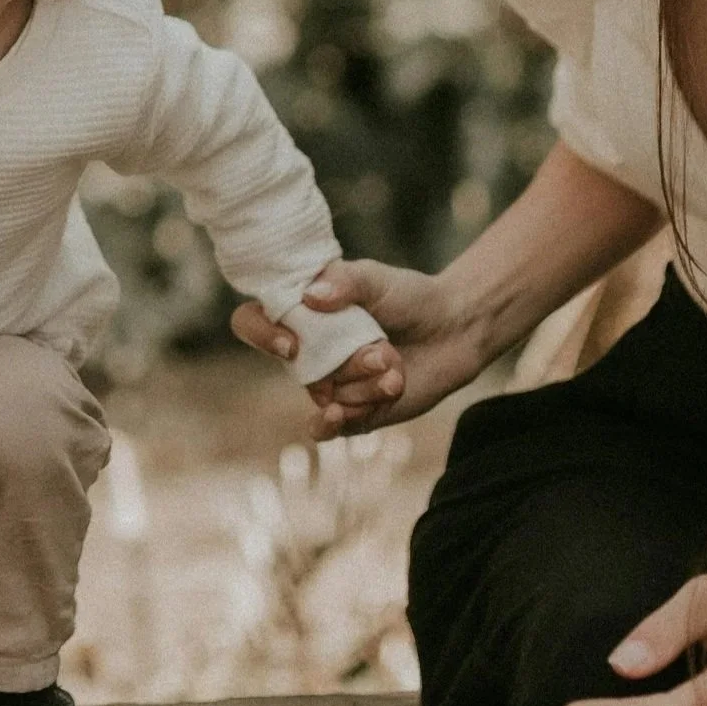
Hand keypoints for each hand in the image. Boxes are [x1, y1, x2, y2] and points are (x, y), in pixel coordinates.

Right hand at [232, 258, 484, 436]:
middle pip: (299, 369)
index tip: (291, 343)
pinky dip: (333, 424)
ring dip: (364, 386)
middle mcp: (308, 350)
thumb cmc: (410, 296)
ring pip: (325, 397)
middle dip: (343, 365)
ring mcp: (329, 383)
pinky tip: (340, 415)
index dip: (260, 334)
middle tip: (383, 354)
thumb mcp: (376, 278)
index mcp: (301, 312)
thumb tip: (310, 296)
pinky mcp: (353, 413)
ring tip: (395, 371)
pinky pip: (330, 427)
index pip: (252, 323)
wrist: (454, 331)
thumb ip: (346, 281)